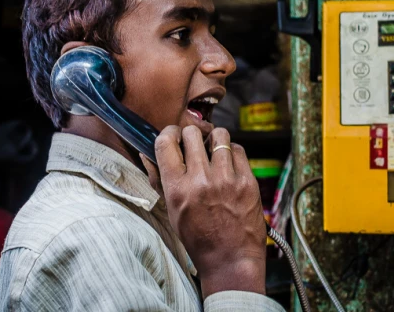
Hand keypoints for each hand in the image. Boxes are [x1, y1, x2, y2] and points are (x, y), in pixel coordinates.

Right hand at [142, 125, 266, 296]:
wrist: (231, 259)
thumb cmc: (199, 237)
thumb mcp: (171, 210)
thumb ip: (158, 179)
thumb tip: (146, 154)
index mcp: (177, 189)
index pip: (166, 142)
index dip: (169, 133)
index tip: (173, 135)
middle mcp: (200, 180)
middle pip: (191, 133)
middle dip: (191, 136)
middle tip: (194, 145)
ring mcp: (226, 179)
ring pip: (219, 135)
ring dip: (214, 141)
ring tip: (214, 153)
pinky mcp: (248, 181)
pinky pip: (238, 149)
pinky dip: (232, 152)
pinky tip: (229, 165)